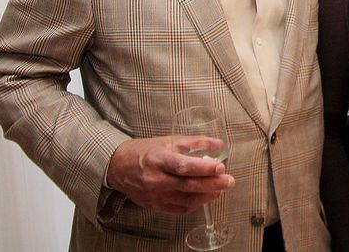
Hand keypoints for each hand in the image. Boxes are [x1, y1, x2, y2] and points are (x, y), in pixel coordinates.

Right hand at [105, 136, 235, 213]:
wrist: (119, 167)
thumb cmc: (145, 151)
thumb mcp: (169, 140)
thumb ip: (195, 142)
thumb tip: (219, 143)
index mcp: (158, 159)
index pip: (183, 166)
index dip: (203, 169)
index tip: (221, 167)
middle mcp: (155, 179)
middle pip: (187, 185)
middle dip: (212, 184)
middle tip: (229, 181)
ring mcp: (154, 195)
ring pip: (186, 200)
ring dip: (206, 196)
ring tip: (220, 189)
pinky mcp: (154, 205)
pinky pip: (179, 208)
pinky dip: (195, 204)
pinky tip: (205, 196)